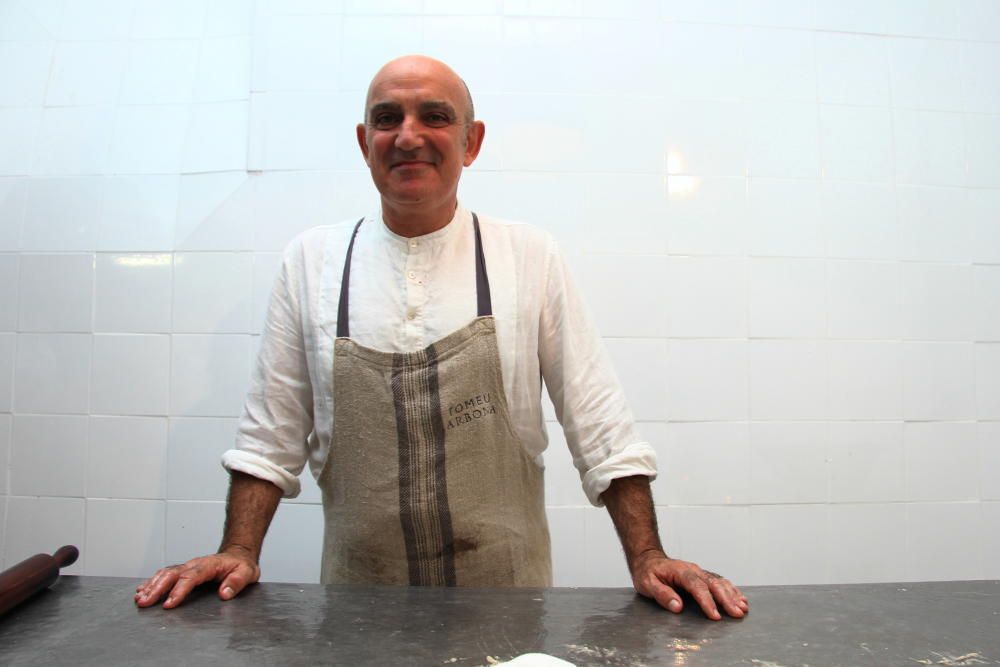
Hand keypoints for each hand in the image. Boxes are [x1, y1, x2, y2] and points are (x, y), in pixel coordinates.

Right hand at [134, 549, 260, 608]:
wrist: (238, 555)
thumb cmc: (241, 566)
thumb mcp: (247, 573)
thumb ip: (236, 582)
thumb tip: (224, 593)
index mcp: (209, 565)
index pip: (191, 577)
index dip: (179, 590)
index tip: (169, 603)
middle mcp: (194, 564)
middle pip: (172, 574)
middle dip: (157, 588)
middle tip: (145, 602)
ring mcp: (187, 566)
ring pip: (165, 573)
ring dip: (151, 585)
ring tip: (140, 599)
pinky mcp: (183, 570)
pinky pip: (165, 574)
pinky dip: (152, 582)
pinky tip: (142, 590)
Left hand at [630, 551, 747, 620]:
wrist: (648, 559)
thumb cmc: (648, 573)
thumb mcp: (647, 584)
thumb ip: (662, 594)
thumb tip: (677, 606)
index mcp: (681, 572)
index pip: (697, 587)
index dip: (707, 602)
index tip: (715, 616)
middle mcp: (694, 570)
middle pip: (713, 584)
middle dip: (727, 599)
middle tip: (737, 613)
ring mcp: (700, 572)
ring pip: (720, 582)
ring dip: (732, 595)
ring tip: (743, 608)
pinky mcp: (703, 576)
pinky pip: (720, 582)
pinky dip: (732, 590)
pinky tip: (740, 598)